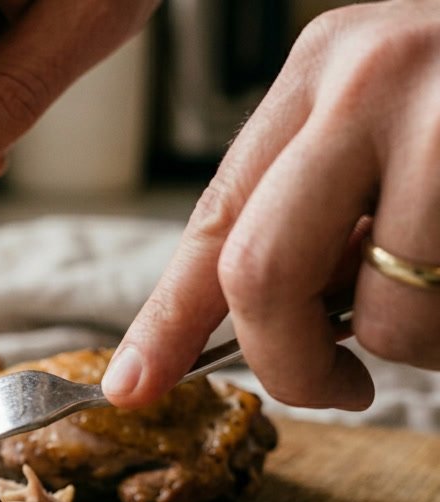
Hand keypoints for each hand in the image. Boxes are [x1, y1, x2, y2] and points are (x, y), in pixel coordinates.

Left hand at [103, 0, 439, 411]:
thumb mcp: (389, 132)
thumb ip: (317, 214)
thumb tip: (251, 331)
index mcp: (321, 74)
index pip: (213, 221)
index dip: (165, 321)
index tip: (133, 387)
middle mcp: (372, 78)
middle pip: (262, 274)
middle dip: (292, 364)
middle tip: (339, 385)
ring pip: (386, 315)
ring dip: (422, 347)